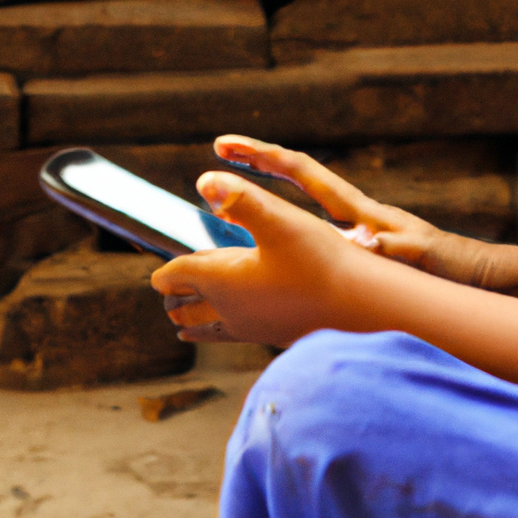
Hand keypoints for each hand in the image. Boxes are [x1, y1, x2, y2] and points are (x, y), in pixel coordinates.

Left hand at [154, 164, 365, 347]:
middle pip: (184, 309)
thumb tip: (204, 179)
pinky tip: (233, 326)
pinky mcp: (270, 337)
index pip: (175, 277)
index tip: (157, 275)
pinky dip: (221, 330)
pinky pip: (233, 336)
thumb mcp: (279, 219)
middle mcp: (227, 309)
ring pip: (206, 330)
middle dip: (174, 299)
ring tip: (182, 324)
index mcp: (219, 280)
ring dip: (193, 321)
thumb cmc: (320, 261)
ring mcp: (248, 328)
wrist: (361, 307)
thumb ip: (240, 198)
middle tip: (167, 293)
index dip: (165, 272)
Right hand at [214, 135, 485, 283]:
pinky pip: (300, 238)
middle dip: (253, 164)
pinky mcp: (349, 254)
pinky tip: (255, 252)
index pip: (302, 171)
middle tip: (216, 157)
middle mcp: (347, 213)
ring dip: (259, 202)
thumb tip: (365, 240)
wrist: (469, 277)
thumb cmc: (447, 267)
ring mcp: (347, 232)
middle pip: (292, 178)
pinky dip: (274, 237)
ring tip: (219, 208)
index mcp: (356, 208)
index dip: (263, 156)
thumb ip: (393, 246)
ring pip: (293, 209)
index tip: (226, 148)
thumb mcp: (419, 257)